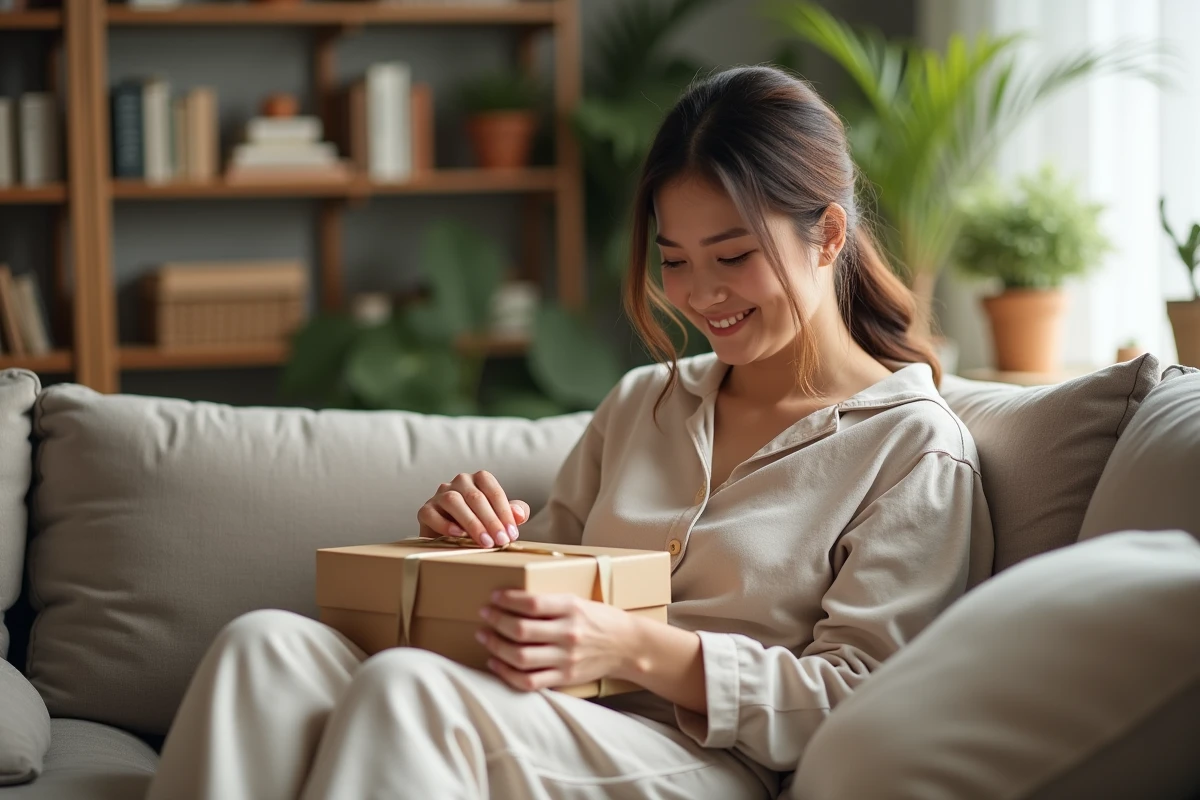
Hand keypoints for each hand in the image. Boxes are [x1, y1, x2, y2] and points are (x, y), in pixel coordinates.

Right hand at [417, 470, 529, 547]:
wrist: (453, 537)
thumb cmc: (482, 523)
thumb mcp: (501, 517)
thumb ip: (514, 512)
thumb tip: (519, 514)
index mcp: (479, 479)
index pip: (493, 490)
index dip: (504, 512)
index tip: (511, 534)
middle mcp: (460, 482)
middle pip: (475, 497)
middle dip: (491, 521)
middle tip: (500, 541)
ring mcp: (440, 494)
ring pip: (453, 501)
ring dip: (471, 523)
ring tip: (484, 541)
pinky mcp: (425, 510)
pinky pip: (431, 513)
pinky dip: (444, 524)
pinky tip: (457, 535)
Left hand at [476, 590, 635, 691]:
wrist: (627, 646)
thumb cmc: (600, 619)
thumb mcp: (578, 601)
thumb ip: (550, 603)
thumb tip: (513, 601)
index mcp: (572, 609)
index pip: (532, 604)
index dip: (508, 600)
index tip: (494, 597)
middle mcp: (567, 634)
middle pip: (521, 631)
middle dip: (496, 622)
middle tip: (485, 614)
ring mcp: (565, 659)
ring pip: (520, 657)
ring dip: (496, 646)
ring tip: (485, 636)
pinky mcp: (564, 677)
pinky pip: (529, 681)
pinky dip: (507, 673)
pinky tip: (496, 663)